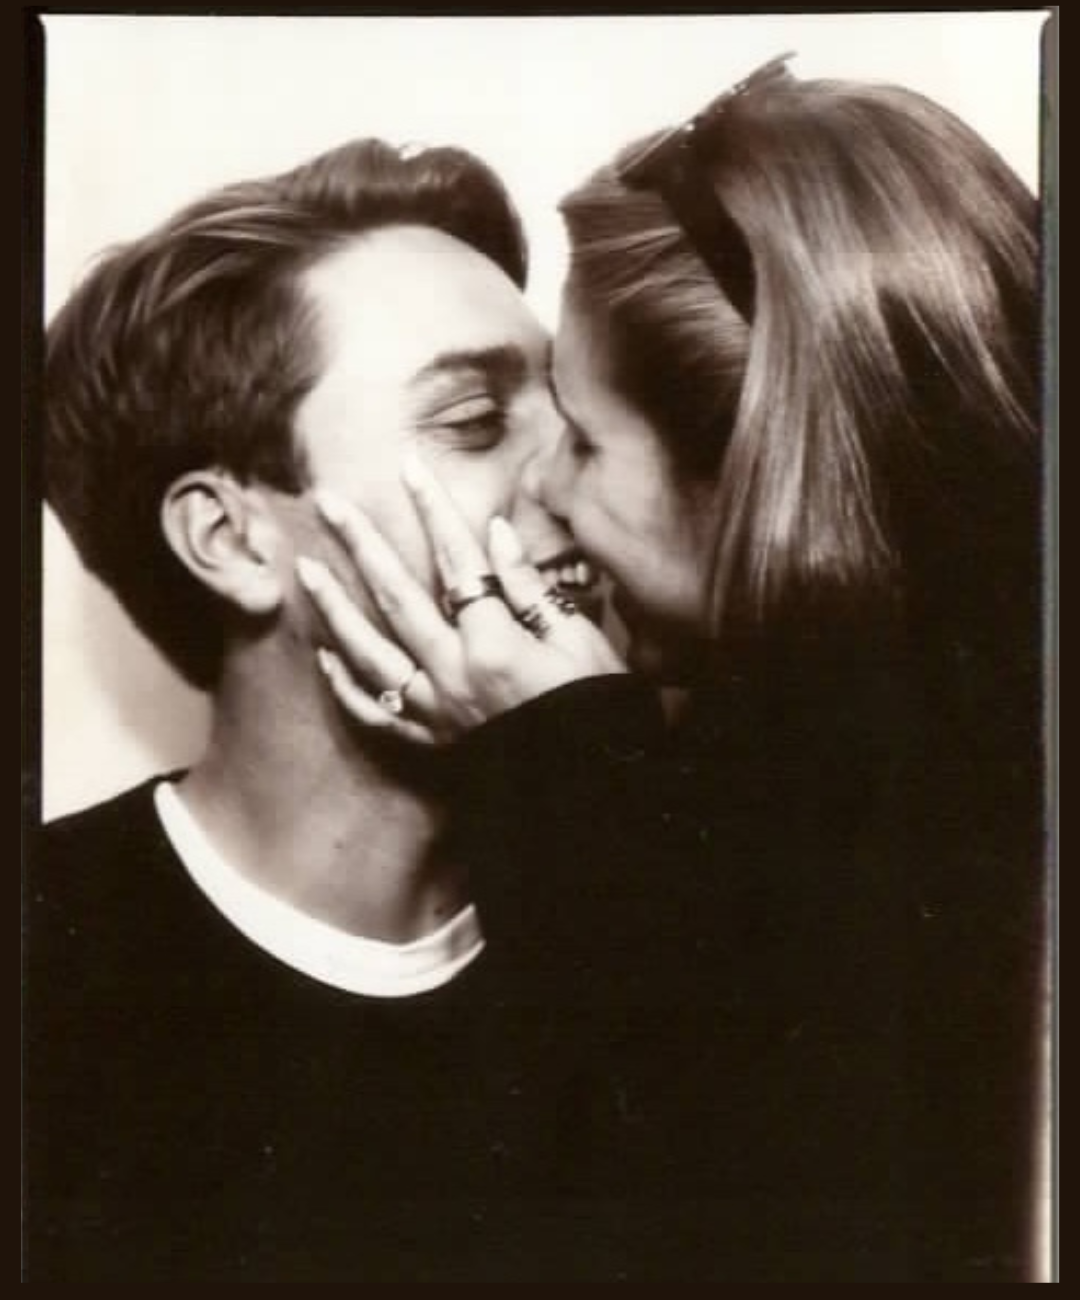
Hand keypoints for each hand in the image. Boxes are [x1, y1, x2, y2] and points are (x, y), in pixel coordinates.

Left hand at [297, 453, 625, 744]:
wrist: (597, 788)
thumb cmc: (600, 709)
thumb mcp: (579, 641)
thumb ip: (530, 588)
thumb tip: (493, 535)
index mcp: (494, 644)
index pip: (456, 561)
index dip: (432, 510)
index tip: (409, 467)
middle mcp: (453, 674)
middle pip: (396, 597)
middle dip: (361, 544)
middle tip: (328, 503)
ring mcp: (436, 710)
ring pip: (370, 653)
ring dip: (335, 609)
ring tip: (306, 570)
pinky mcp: (433, 740)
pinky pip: (377, 713)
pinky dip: (347, 687)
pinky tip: (324, 658)